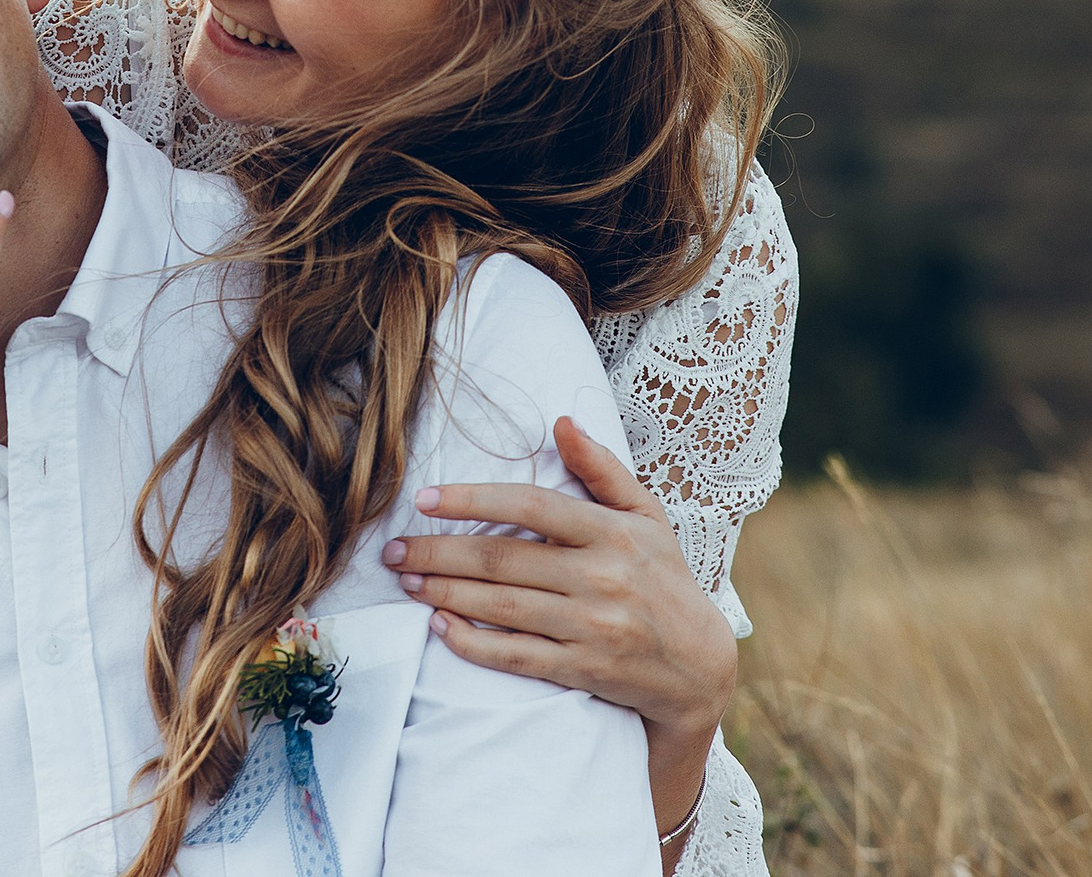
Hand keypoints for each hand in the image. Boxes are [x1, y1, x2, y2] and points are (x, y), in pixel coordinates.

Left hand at [382, 415, 736, 739]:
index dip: (472, 501)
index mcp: (611, 532)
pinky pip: (514, 657)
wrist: (698, 667)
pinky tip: (439, 624)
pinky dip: (472, 643)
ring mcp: (590, 628)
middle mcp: (601, 578)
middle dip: (438, 552)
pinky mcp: (582, 670)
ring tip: (406, 579)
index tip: (425, 499)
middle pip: (502, 560)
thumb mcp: (646, 516)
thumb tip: (562, 422)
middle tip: (393, 549)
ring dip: (443, 592)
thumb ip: (602, 469)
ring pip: (500, 607)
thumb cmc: (663, 579)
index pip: (530, 507)